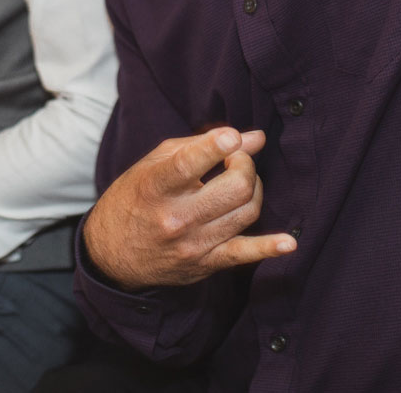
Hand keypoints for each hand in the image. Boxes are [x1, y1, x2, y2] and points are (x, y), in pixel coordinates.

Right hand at [81, 128, 295, 290]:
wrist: (111, 254)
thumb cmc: (135, 198)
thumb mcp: (155, 164)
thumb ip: (202, 146)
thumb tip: (254, 137)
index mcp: (156, 188)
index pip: (186, 166)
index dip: (214, 148)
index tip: (231, 138)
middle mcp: (175, 218)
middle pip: (235, 188)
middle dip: (244, 164)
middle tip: (234, 158)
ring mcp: (193, 245)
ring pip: (246, 212)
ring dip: (253, 187)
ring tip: (238, 180)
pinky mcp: (205, 264)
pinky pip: (243, 254)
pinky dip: (269, 248)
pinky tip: (289, 242)